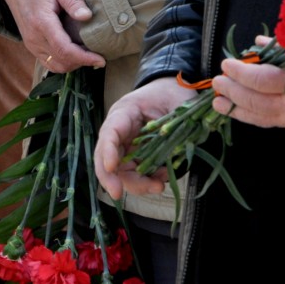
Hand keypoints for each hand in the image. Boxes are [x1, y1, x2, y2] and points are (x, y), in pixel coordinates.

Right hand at [0, 0, 103, 71]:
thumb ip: (72, 0)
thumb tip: (87, 16)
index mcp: (41, 22)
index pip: (64, 49)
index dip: (84, 58)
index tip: (101, 60)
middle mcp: (34, 37)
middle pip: (61, 61)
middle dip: (83, 62)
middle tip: (100, 56)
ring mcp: (31, 43)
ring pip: (55, 65)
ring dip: (74, 64)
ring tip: (90, 55)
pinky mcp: (31, 44)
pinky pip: (48, 62)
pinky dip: (64, 62)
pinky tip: (76, 53)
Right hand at [95, 77, 190, 199]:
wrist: (173, 91)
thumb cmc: (172, 92)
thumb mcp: (178, 102)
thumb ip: (177, 125)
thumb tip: (177, 151)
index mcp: (125, 111)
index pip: (110, 132)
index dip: (107, 151)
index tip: (111, 167)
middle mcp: (121, 131)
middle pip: (106, 157)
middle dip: (110, 178)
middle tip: (118, 194)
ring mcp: (127, 145)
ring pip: (120, 171)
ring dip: (135, 183)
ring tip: (158, 185)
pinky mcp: (137, 156)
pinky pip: (136, 173)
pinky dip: (147, 181)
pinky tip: (162, 178)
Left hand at [211, 53, 284, 131]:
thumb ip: (282, 46)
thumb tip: (256, 43)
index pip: (265, 81)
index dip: (242, 73)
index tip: (227, 64)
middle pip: (258, 102)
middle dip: (234, 92)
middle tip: (217, 82)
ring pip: (260, 118)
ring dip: (236, 109)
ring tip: (218, 102)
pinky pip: (268, 122)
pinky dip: (250, 115)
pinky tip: (237, 109)